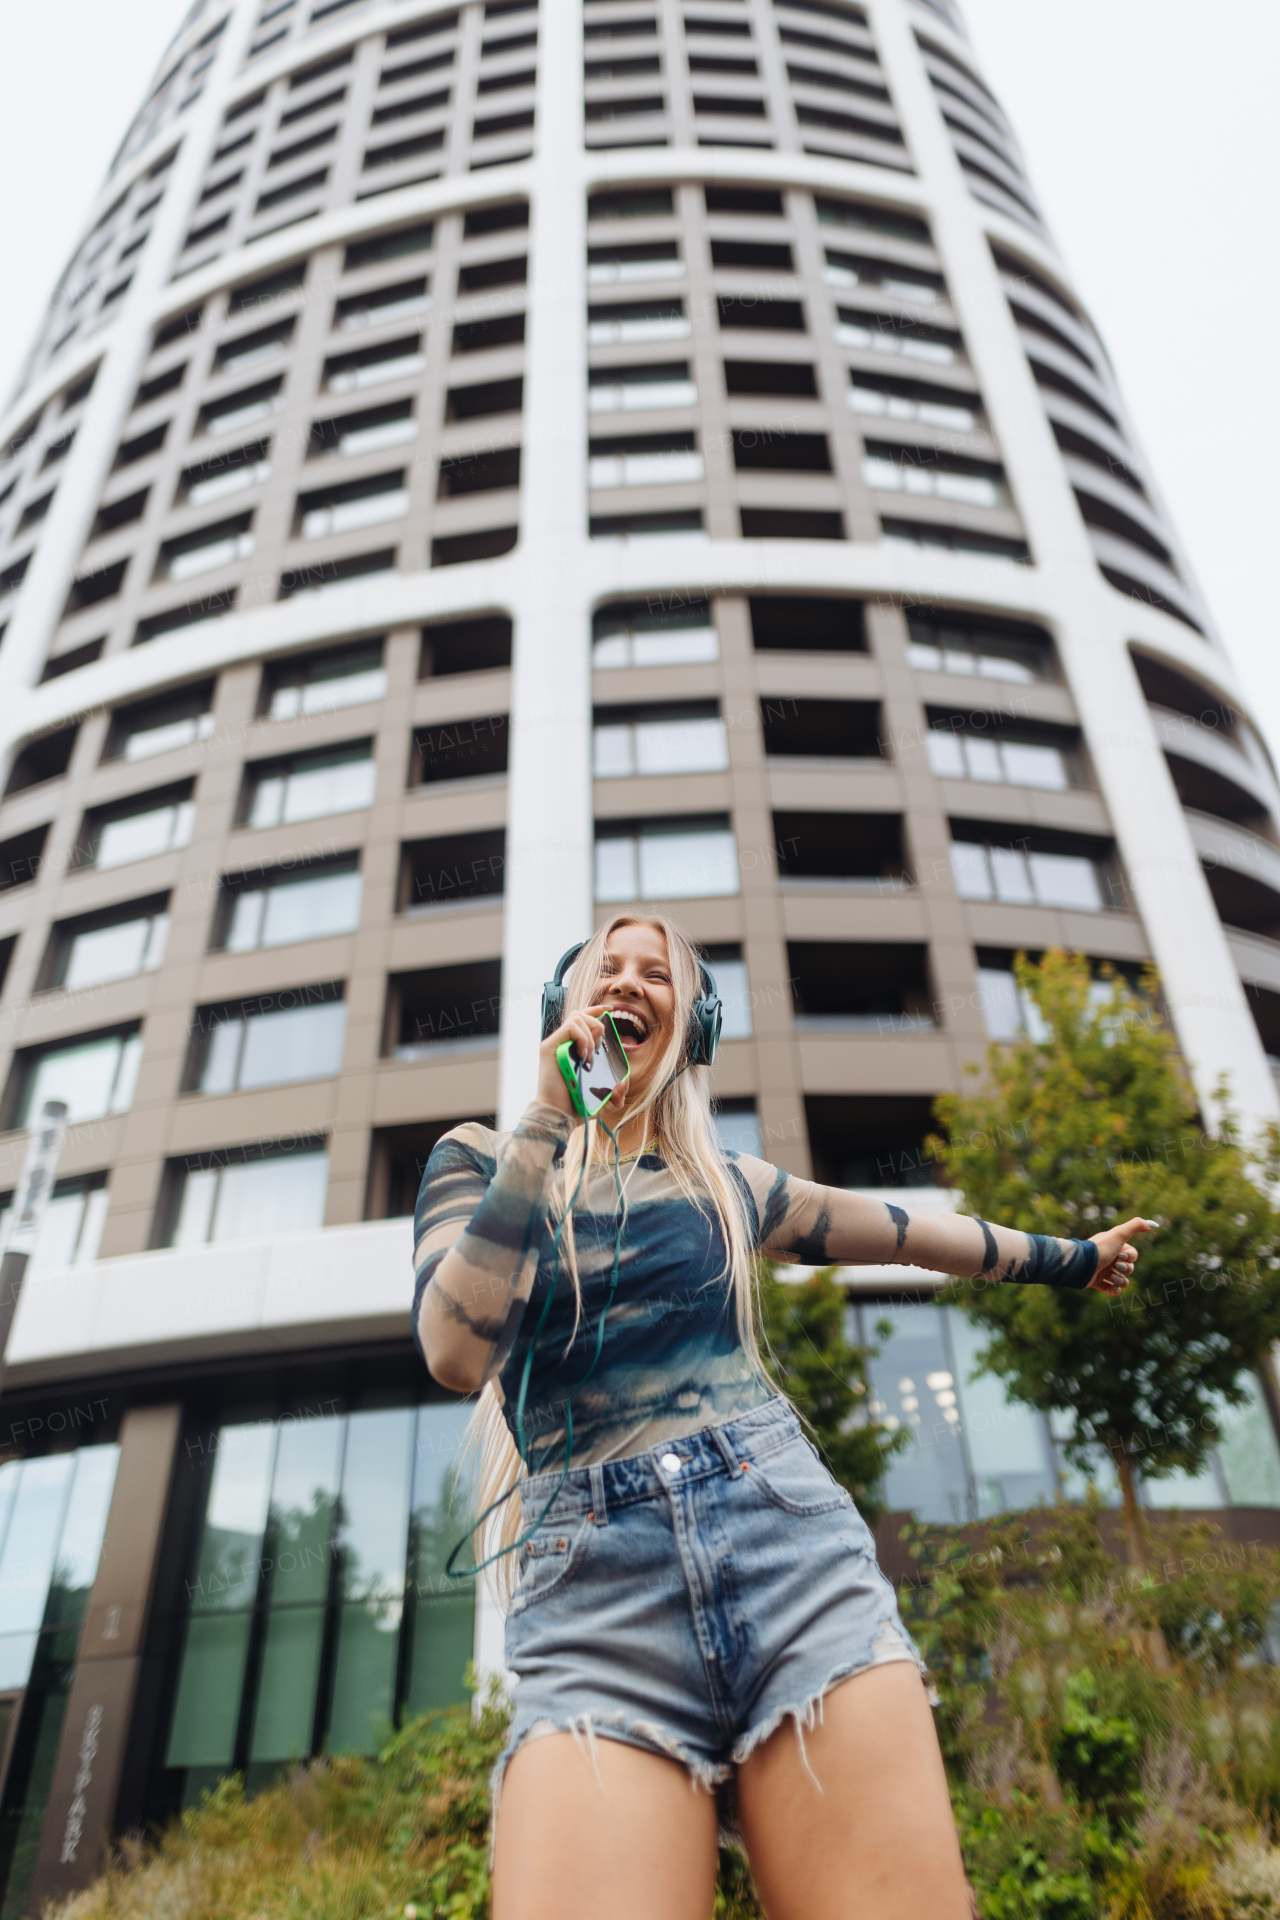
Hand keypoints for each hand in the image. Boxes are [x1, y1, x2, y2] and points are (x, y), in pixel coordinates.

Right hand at [535, 1008, 627, 1122]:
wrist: (558, 1115)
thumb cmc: (576, 1107)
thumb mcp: (603, 1103)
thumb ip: (616, 1096)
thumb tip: (623, 1082)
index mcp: (573, 1048)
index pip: (582, 1019)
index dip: (596, 1011)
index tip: (609, 1011)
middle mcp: (563, 1043)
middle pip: (581, 1014)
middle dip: (596, 1025)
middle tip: (598, 1049)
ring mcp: (556, 1044)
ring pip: (577, 1017)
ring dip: (590, 1035)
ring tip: (589, 1056)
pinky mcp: (550, 1047)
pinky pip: (571, 1027)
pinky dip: (583, 1038)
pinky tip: (583, 1056)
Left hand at [1086, 1217, 1155, 1293]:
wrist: (1081, 1265)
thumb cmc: (1100, 1249)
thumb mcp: (1119, 1234)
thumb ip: (1136, 1226)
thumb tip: (1155, 1224)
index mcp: (1113, 1246)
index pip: (1132, 1255)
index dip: (1131, 1257)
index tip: (1121, 1255)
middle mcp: (1109, 1258)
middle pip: (1129, 1268)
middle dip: (1127, 1269)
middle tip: (1115, 1266)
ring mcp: (1103, 1271)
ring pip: (1122, 1280)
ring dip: (1121, 1281)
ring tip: (1112, 1277)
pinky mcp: (1097, 1283)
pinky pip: (1112, 1290)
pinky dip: (1115, 1290)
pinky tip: (1113, 1287)